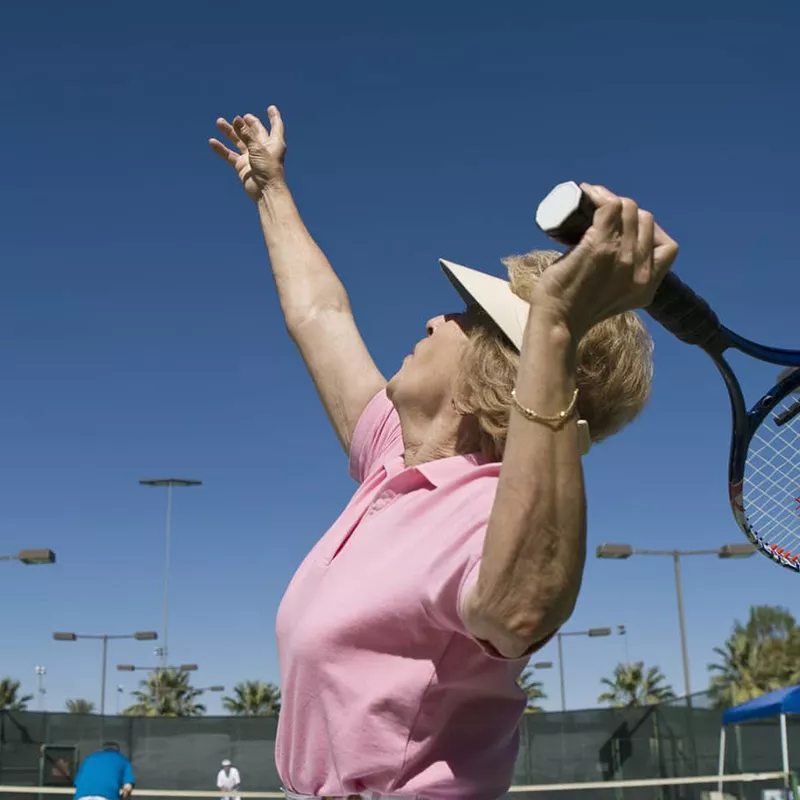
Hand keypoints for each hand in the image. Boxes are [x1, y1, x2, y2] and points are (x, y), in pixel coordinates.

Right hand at [209, 106, 286, 200]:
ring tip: (219, 122)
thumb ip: (246, 134)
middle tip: (242, 117)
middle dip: (248, 124)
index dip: (273, 117)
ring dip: (230, 132)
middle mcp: (263, 149)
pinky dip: (222, 149)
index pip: (275, 126)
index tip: (271, 108)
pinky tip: (213, 142)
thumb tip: (237, 119)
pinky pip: (230, 155)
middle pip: (255, 132)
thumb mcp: (258, 148)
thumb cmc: (268, 170)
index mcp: (274, 143)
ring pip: (239, 141)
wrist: (265, 192)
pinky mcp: (242, 166)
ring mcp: (252, 157)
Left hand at [532, 184, 678, 339]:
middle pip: (646, 221)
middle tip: (601, 211)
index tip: (626, 231)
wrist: (556, 323)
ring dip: (610, 199)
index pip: (667, 246)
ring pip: (629, 209)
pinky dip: (598, 195)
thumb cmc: (575, 311)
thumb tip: (618, 255)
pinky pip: (609, 206)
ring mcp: (622, 256)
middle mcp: (641, 270)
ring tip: (591, 199)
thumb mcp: (615, 299)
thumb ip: (625, 282)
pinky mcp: (600, 245)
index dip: (648, 233)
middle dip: (627, 211)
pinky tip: (586, 194)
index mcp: (648, 286)